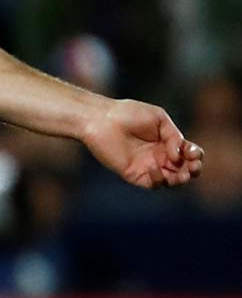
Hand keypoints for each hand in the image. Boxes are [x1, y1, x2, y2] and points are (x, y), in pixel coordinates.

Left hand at [82, 98, 203, 187]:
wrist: (102, 119)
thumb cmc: (129, 114)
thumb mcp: (159, 119)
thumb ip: (174, 136)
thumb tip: (179, 156)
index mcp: (166, 141)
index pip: (188, 154)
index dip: (195, 155)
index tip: (192, 151)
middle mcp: (159, 156)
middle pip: (184, 169)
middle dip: (194, 169)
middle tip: (193, 165)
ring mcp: (148, 166)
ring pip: (173, 180)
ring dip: (181, 179)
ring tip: (183, 174)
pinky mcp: (135, 174)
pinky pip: (154, 184)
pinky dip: (160, 179)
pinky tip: (155, 168)